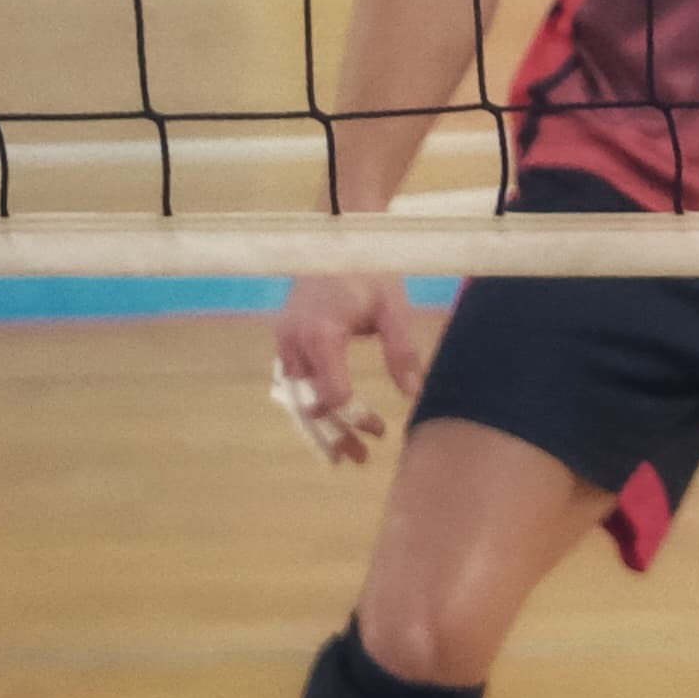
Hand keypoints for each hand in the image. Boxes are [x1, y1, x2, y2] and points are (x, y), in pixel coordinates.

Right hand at [271, 272, 431, 468]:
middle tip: (358, 460)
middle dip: (331, 436)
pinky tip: (324, 423)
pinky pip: (291, 383)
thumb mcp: (393, 307)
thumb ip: (402, 351)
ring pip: (294, 398)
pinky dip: (306, 406)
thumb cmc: (368, 270)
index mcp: (321, 334)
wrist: (336, 237)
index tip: (381, 430)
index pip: (334, 394)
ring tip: (339, 454)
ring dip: (316, 427)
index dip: (356, 418)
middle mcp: (294, 342)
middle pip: (308, 405)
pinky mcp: (284, 339)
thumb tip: (414, 394)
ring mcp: (284, 341)